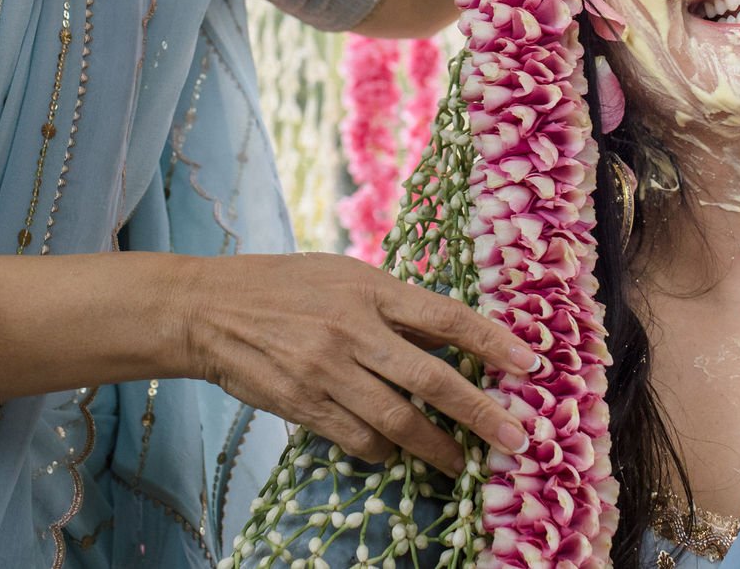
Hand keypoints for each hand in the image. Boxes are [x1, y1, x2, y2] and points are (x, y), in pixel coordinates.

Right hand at [184, 252, 534, 475]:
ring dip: (438, 447)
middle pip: (433, 379)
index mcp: (370, 289)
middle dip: (480, 412)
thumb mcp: (344, 276)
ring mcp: (326, 370)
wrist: (209, 310)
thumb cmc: (285, 286)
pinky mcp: (303, 404)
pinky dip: (385, 450)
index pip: (446, 317)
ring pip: (398, 421)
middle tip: (514, 437)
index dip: (493, 341)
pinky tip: (398, 451)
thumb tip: (452, 334)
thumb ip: (394, 304)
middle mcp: (353, 330)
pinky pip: (359, 439)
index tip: (529, 364)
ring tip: (463, 463)